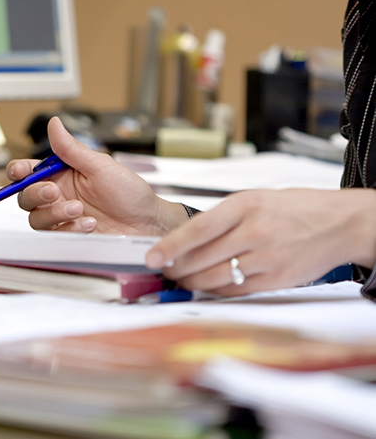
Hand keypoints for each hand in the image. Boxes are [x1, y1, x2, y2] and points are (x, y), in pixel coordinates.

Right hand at [7, 116, 186, 234]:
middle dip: (35, 194)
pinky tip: (89, 224)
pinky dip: (69, 228)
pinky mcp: (70, 235)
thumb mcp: (100, 166)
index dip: (19, 171)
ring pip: (36, 218)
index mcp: (63, 173)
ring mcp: (63, 216)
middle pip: (26, 197)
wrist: (146, 222)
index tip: (21, 172)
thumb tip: (54, 124)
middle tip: (54, 192)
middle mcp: (59, 195)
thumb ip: (72, 149)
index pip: (29, 171)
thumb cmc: (129, 193)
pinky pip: (55, 234)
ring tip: (78, 209)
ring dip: (54, 213)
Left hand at [146, 188, 375, 294]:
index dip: (171, 245)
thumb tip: (182, 239)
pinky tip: (206, 285)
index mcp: (245, 205)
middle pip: (203, 257)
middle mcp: (255, 231)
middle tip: (163, 270)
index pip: (199, 228)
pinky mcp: (276, 279)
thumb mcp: (253, 199)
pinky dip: (215, 290)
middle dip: (176, 267)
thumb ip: (220, 218)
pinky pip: (235, 290)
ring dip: (192, 282)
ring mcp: (267, 258)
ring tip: (180, 279)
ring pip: (216, 278)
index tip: (151, 257)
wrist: (339, 223)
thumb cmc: (291, 209)